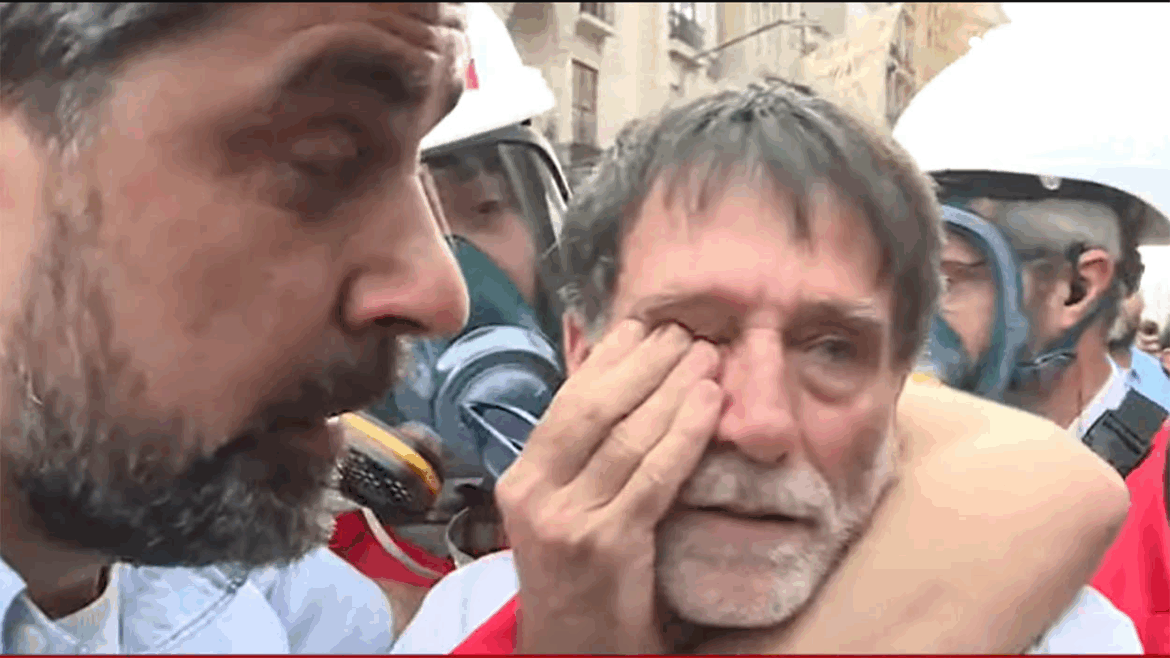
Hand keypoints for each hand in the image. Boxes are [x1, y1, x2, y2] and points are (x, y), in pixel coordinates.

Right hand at [495, 320, 722, 653]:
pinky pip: (654, 476)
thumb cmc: (580, 577)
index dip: (608, 359)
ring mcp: (567, 520)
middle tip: (682, 332)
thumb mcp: (565, 510)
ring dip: (671, 388)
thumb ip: (583, 456)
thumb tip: (620, 387)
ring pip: (627, 436)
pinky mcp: (606, 545)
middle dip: (643, 364)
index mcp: (520, 478)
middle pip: (593, 409)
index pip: (566, 402)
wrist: (575, 649)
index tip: (643, 326)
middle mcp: (534, 494)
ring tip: (705, 356)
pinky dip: (685, 433)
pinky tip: (709, 404)